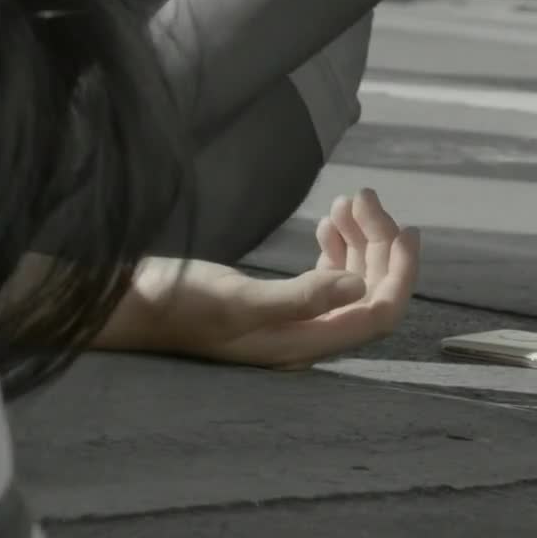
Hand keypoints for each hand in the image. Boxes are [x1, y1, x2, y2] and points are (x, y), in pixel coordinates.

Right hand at [94, 188, 419, 367]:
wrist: (130, 305)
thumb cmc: (178, 305)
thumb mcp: (239, 299)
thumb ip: (300, 298)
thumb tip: (359, 287)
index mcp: (304, 342)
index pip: (377, 314)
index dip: (400, 274)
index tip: (406, 228)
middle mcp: (305, 336)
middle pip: (367, 292)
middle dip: (377, 243)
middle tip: (364, 195)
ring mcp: (291, 320)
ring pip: (348, 280)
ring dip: (357, 239)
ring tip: (349, 199)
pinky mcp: (274, 303)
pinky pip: (323, 277)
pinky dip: (334, 246)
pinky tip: (328, 222)